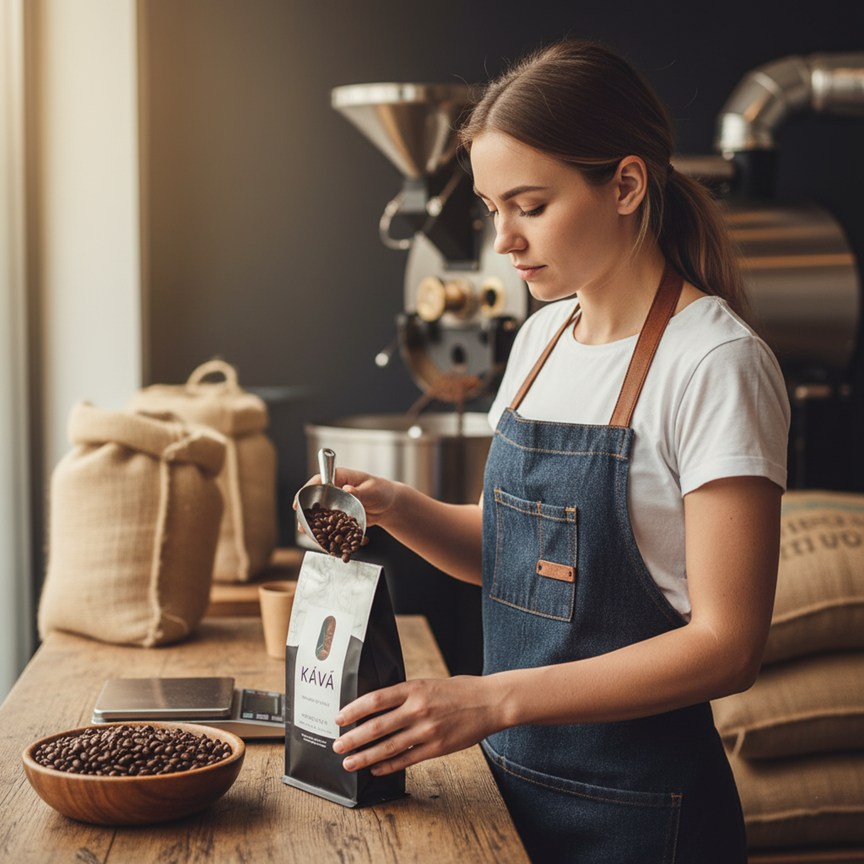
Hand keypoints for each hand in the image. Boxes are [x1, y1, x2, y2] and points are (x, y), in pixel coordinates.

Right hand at [293, 467, 398, 529]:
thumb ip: (360, 492)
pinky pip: (329, 525)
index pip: (319, 480)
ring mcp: (335, 504)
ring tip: (310, 535)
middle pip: (315, 499)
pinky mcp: (339, 517)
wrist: (388, 506)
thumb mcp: (372, 490)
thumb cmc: (381, 491)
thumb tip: (347, 489)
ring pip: (320, 514)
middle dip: (306, 512)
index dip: (307, 490)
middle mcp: (334, 490)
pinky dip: (326, 533)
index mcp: (340, 477)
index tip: (299, 501)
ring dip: (313, 525)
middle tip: (302, 524)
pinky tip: (323, 541)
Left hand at [332, 676, 501, 775]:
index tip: (339, 718)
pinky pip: (406, 759)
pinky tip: (375, 769)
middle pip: (377, 726)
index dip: (353, 710)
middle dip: (353, 738)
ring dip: (365, 756)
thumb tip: (375, 707)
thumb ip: (405, 695)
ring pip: (388, 747)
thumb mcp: (428, 684)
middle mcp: (418, 709)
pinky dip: (388, 765)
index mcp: (414, 688)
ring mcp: (427, 730)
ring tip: (349, 763)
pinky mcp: (436, 747)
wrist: (488, 702)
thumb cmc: (458, 690)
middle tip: (337, 746)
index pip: (375, 699)